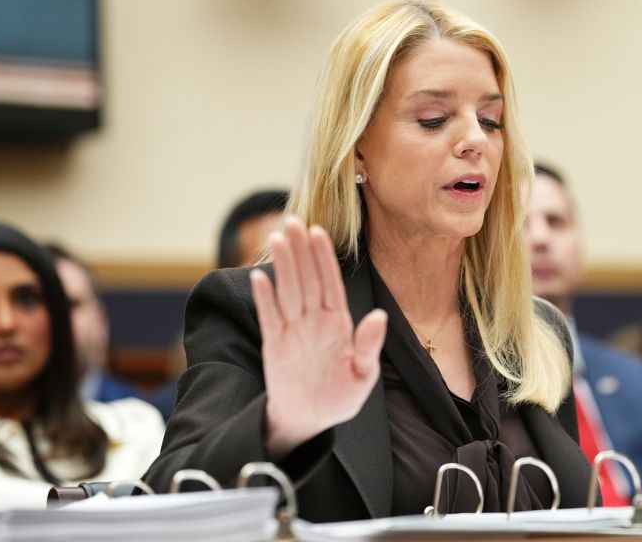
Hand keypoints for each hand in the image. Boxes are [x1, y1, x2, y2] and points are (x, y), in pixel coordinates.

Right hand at [251, 217, 386, 458]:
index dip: (325, 259)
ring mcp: (293, 331)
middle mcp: (314, 321)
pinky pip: (270, 318)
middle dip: (301, 251)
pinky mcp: (274, 346)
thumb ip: (368, 346)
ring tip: (277, 238)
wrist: (310, 420)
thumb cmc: (340, 397)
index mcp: (338, 323)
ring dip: (283, 265)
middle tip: (293, 221)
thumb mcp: (363, 376)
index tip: (319, 233)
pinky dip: (264, 299)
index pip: (331, 283)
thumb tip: (380, 316)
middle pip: (307, 279)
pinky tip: (260, 277)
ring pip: (287, 291)